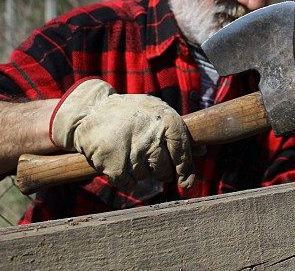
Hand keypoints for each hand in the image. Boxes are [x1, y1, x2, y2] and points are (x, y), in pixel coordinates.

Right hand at [50, 79, 194, 188]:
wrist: (92, 111)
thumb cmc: (131, 113)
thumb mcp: (157, 113)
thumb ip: (178, 133)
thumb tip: (202, 150)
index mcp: (167, 121)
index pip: (182, 152)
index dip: (185, 169)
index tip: (186, 182)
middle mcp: (152, 136)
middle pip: (164, 170)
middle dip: (160, 171)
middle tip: (148, 159)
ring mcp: (133, 151)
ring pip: (146, 176)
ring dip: (139, 171)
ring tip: (129, 152)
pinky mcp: (114, 165)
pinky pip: (129, 183)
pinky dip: (126, 178)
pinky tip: (120, 163)